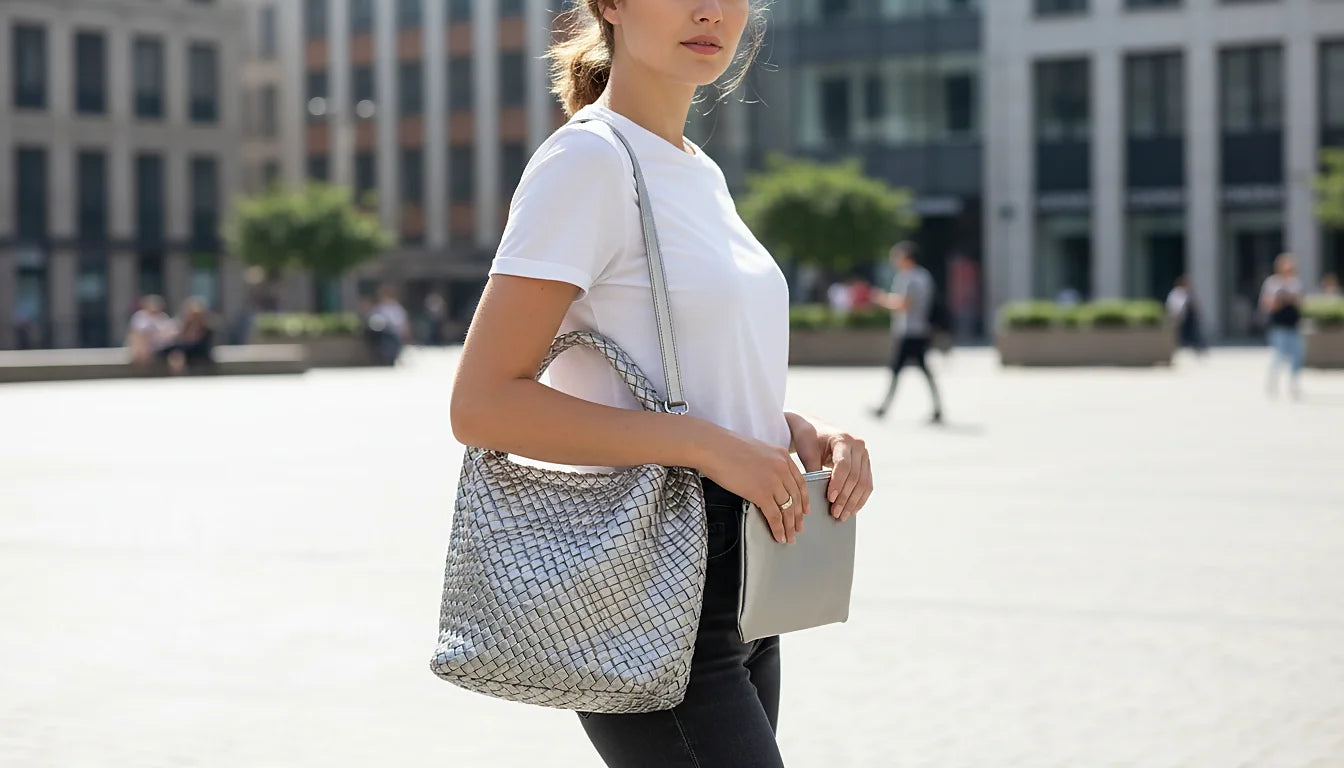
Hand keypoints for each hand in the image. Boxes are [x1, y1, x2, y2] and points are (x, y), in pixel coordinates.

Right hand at [699, 428, 809, 544]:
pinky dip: (778, 528)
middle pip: (796, 498)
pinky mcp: (761, 493)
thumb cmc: (727, 448)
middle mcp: (782, 468)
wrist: (714, 448)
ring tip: (789, 538)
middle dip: (798, 517)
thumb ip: (769, 464)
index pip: (800, 482)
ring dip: (789, 526)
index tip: (805, 511)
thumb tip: (768, 480)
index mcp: (783, 456)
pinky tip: (779, 536)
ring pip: (787, 509)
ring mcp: (773, 481)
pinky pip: (774, 515)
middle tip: (799, 529)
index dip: (804, 500)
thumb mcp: (758, 451)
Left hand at [786, 413, 871, 522]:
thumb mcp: (807, 452)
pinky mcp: (866, 464)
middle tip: (836, 514)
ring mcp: (864, 455)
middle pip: (855, 476)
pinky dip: (860, 498)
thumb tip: (818, 496)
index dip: (838, 483)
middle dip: (845, 497)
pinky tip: (852, 510)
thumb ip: (813, 471)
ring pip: (864, 483)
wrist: (814, 429)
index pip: (844, 465)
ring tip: (843, 516)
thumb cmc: (808, 439)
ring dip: (854, 502)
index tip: (830, 499)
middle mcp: (858, 446)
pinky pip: (867, 484)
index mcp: (843, 439)